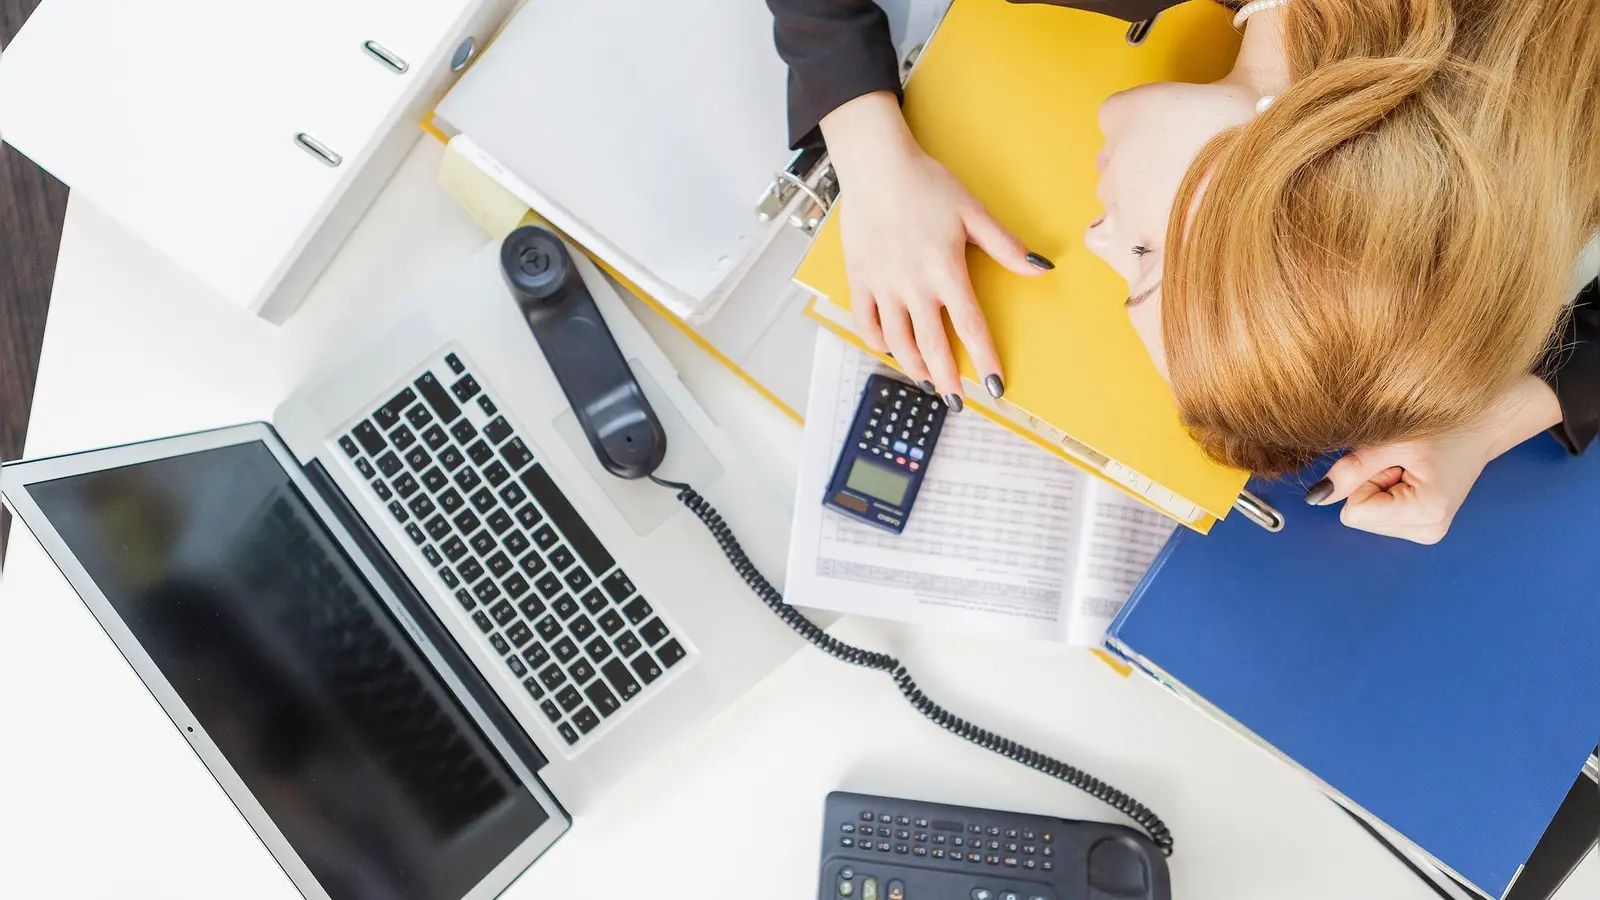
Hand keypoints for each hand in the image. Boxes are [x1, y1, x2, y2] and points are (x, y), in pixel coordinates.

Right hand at [820, 92, 1048, 405]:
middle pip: (932, 345)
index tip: (994, 386)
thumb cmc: (927, 184)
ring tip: (927, 383)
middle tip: (958, 401)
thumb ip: (1006, 246)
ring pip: (898, 341)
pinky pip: (865, 322)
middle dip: (947, 379)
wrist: (876, 165)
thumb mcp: (973, 212)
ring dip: (914, 368)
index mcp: (946, 271)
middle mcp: (913, 285)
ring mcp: (883, 285)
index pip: (970, 326)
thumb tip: (1041, 268)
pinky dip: (877, 341)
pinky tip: (889, 349)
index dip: (984, 360)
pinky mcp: (860, 279)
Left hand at [1305, 376, 1563, 543]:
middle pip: (1359, 516)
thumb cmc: (1446, 425)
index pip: (1353, 513)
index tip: (1392, 461)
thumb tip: (1315, 497)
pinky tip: (1412, 474)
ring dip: (1379, 486)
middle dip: (1370, 484)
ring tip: (1410, 466)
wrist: (1484, 424)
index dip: (1362, 481)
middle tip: (1402, 461)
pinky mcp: (1423, 526)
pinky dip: (1386, 490)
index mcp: (1425, 514)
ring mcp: (1427, 531)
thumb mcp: (1392, 441)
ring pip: (1366, 515)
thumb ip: (1351, 469)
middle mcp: (1428, 531)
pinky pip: (1379, 513)